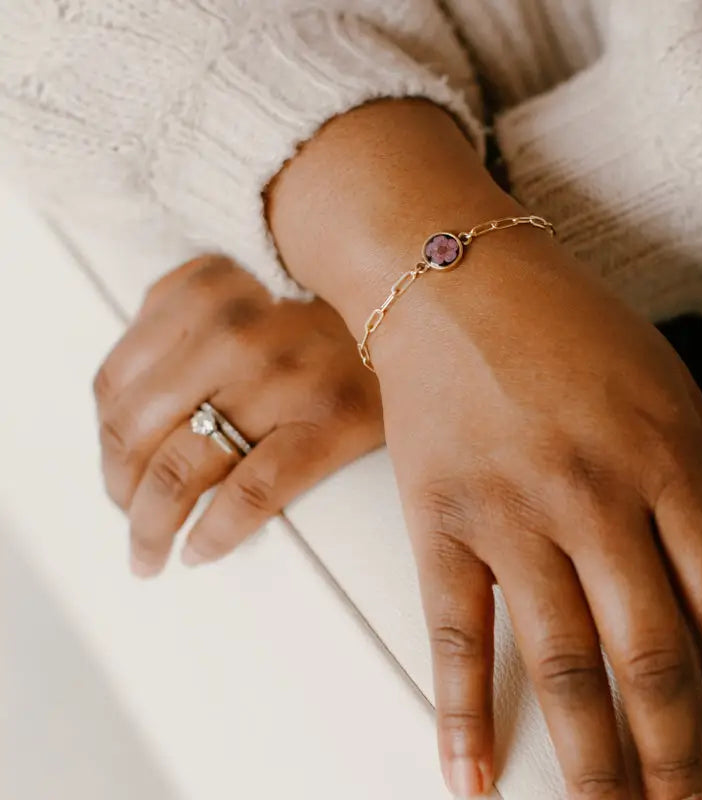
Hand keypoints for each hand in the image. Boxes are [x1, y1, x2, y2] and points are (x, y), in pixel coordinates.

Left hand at [93, 255, 382, 575]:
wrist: (418, 304)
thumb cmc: (324, 310)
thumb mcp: (241, 286)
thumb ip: (177, 323)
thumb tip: (123, 410)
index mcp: (201, 290)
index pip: (114, 384)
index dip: (105, 446)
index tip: (117, 478)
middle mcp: (233, 328)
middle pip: (135, 433)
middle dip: (121, 496)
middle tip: (132, 526)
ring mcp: (282, 374)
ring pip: (180, 470)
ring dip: (151, 527)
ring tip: (151, 554)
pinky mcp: (329, 420)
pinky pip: (251, 493)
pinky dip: (215, 533)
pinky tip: (201, 551)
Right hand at [370, 226, 701, 798]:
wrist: (457, 283)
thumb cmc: (563, 327)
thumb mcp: (664, 388)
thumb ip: (692, 489)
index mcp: (670, 456)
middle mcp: (596, 495)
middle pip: (651, 653)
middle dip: (673, 748)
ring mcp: (514, 513)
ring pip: (563, 662)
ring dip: (592, 756)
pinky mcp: (443, 520)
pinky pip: (457, 631)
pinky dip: (463, 711)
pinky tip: (471, 769)